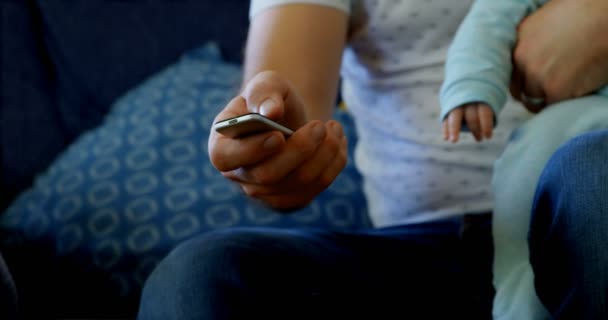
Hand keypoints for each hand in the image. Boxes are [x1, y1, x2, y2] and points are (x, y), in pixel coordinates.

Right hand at [208, 71, 347, 209]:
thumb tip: (270, 112)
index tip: (278, 135)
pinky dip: (333, 163)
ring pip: (297, 183)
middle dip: (299, 150)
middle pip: (267, 176)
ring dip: (323, 154)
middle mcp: (239, 175)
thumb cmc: (271, 100)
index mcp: (222, 147)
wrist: (289, 120)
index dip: (251, 150)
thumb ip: (263, 92)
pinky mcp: (292, 199)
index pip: (225, 158)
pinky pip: (316, 188)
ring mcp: (265, 193)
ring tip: (333, 127)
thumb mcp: (266, 84)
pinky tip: (337, 141)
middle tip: (319, 126)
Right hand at [443, 103, 493, 142]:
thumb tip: (489, 134)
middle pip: (471, 117)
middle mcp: (467, 101)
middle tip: (480, 139)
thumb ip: (488, 115)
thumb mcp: (488, 102)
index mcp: (480, 99)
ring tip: (454, 141)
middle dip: (475, 129)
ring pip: (455, 118)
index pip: (484, 113)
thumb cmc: (481, 101)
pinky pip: (446, 121)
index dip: (486, 125)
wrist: (464, 90)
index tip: (488, 137)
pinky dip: (445, 129)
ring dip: (454, 130)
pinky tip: (446, 138)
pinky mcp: (447, 111)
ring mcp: (456, 106)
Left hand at [511, 0, 607, 112]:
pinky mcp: (555, 90)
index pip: (510, 70)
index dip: (522, 78)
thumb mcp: (544, 22)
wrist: (605, 17)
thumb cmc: (583, 13)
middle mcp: (522, 59)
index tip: (531, 82)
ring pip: (533, 98)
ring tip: (562, 89)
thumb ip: (531, 42)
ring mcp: (537, 76)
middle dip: (531, 89)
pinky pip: (551, 104)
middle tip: (547, 89)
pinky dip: (560, 102)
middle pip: (519, 86)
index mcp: (518, 41)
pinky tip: (570, 92)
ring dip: (545, 96)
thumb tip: (532, 58)